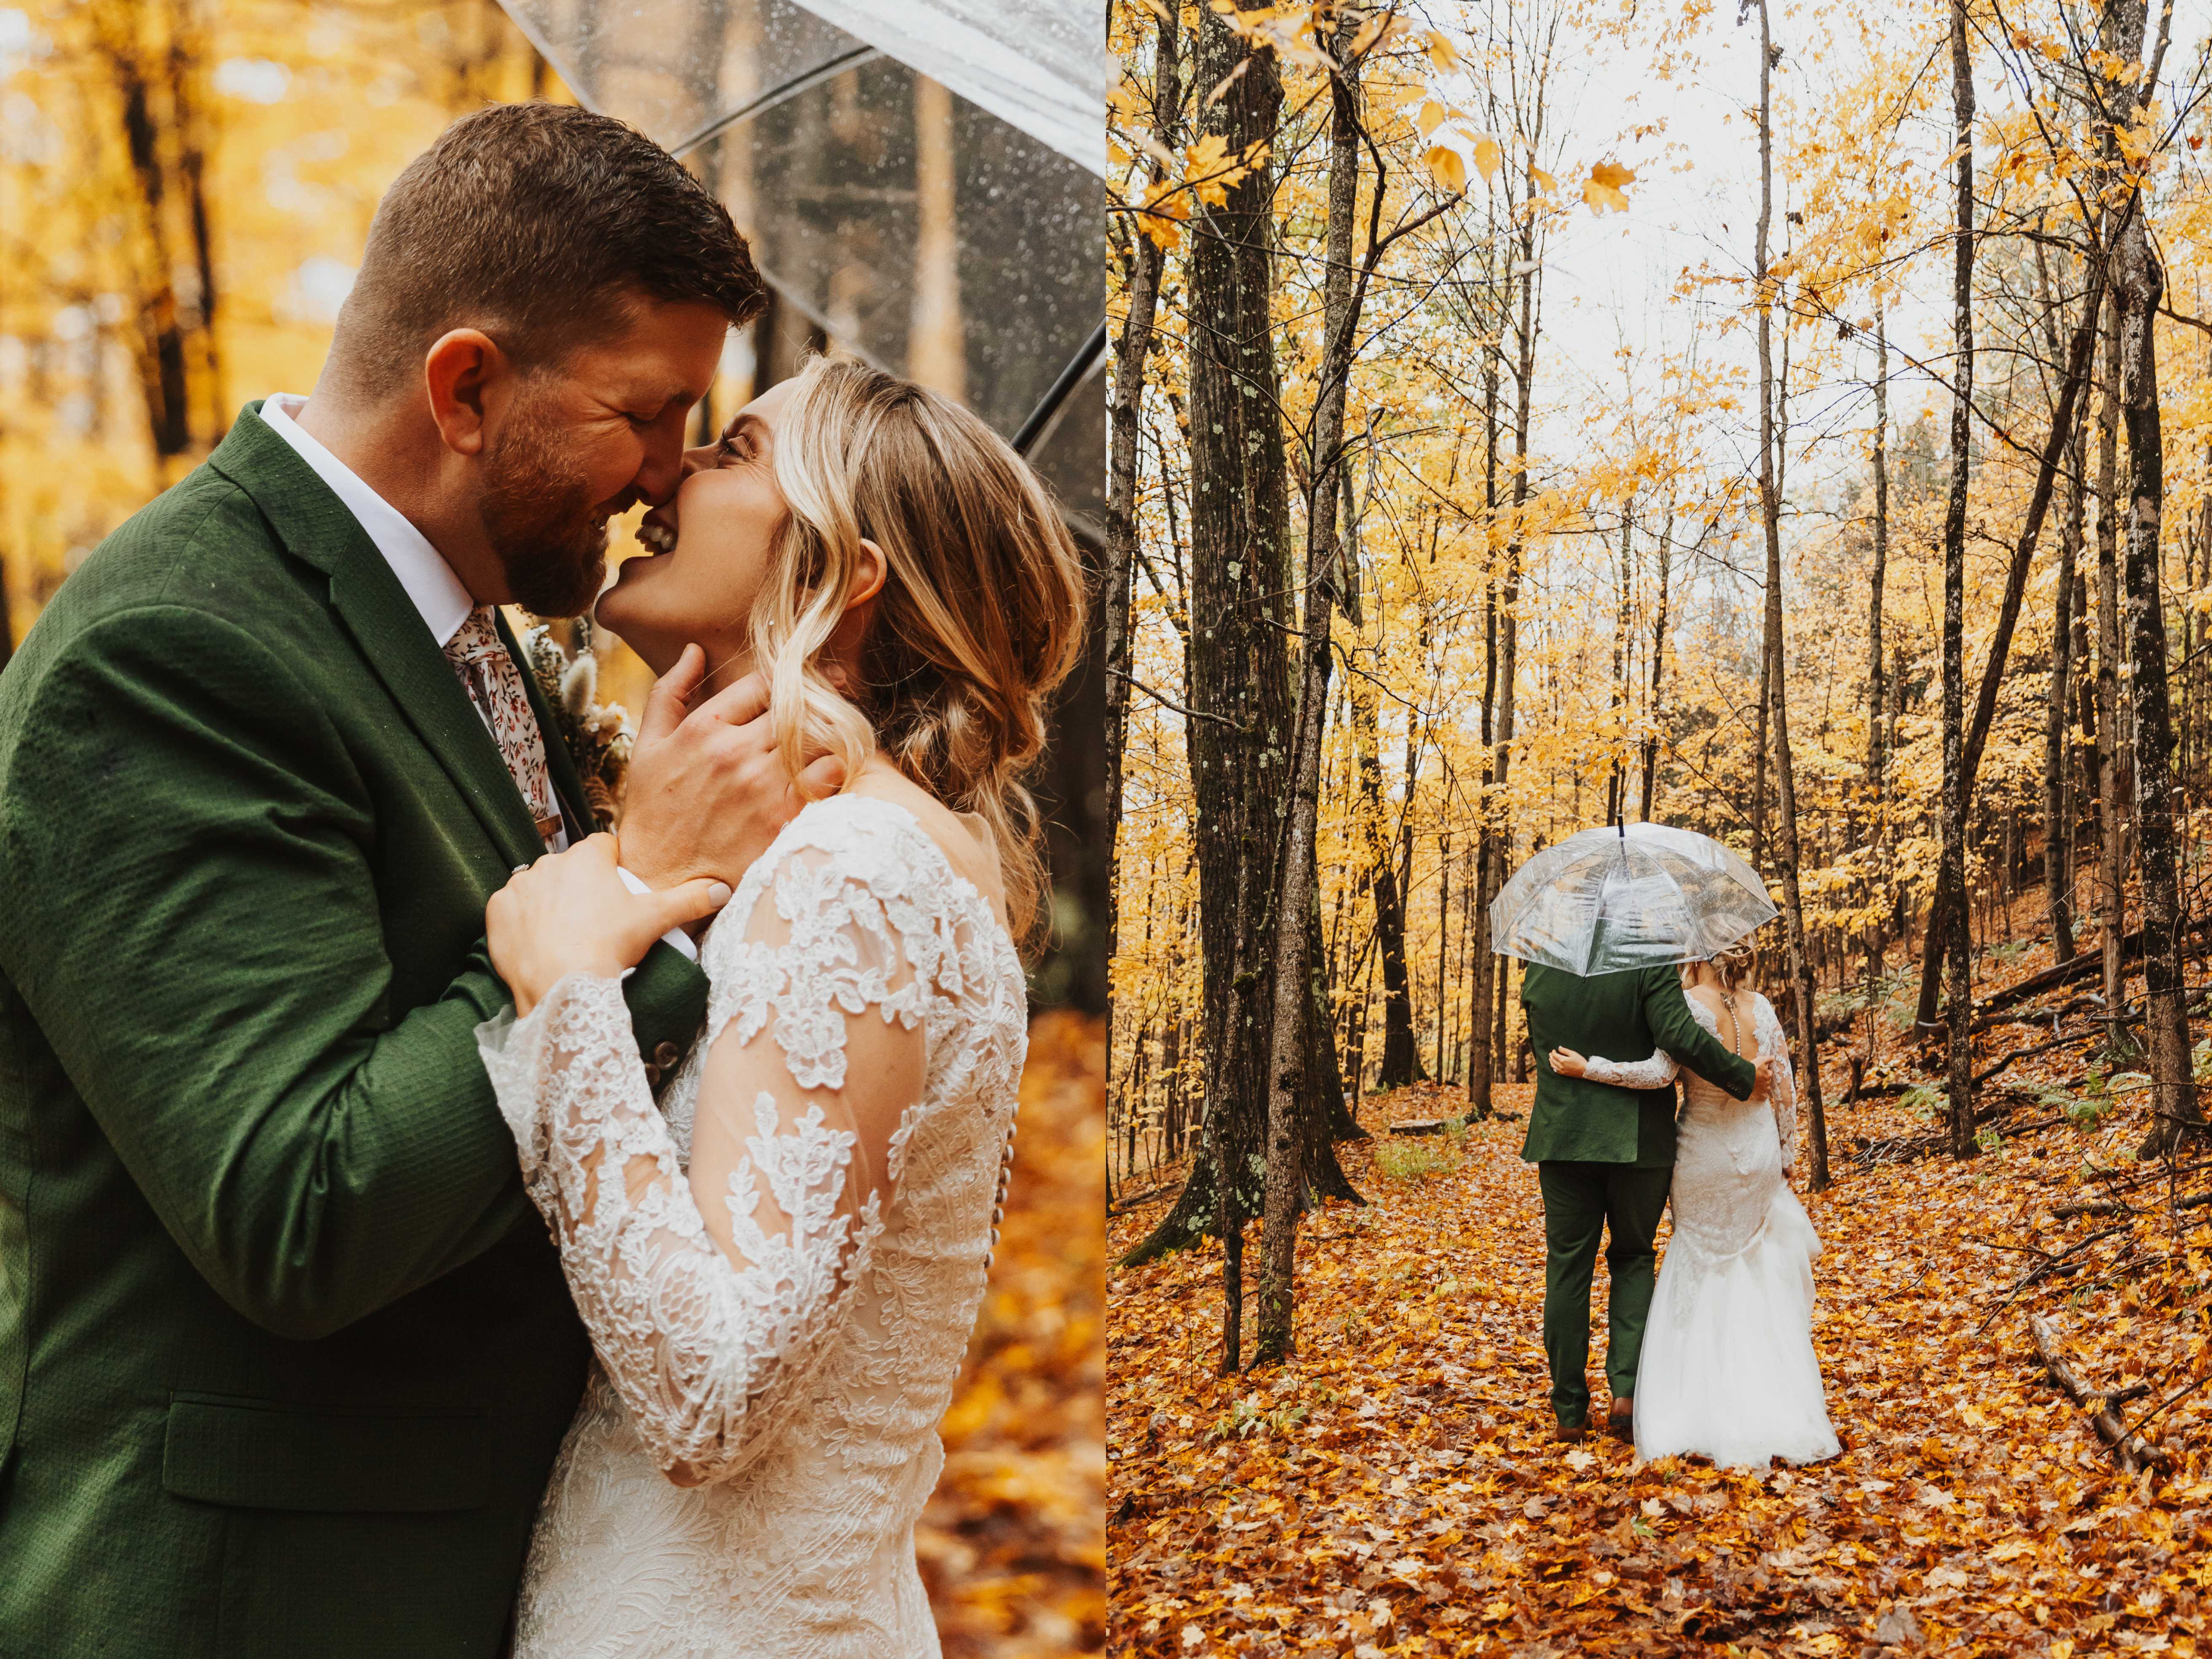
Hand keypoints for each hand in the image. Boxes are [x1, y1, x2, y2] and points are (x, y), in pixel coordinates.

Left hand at [488, 834, 732, 1015]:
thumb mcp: (656, 920)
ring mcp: (519, 886)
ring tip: (566, 934)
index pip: (604, 847)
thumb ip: (691, 900)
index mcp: (587, 857)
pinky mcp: (496, 911)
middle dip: (580, 887)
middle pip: (571, 868)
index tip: (618, 893)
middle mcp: (549, 862)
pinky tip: (538, 941)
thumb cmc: (609, 947)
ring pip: (540, 887)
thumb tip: (723, 890)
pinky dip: (522, 922)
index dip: (613, 867)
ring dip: (549, 903)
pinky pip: (511, 909)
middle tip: (595, 921)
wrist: (561, 986)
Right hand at [618, 647, 847, 890]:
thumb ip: (670, 692)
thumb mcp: (648, 746)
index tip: (806, 682)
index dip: (789, 679)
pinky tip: (829, 773)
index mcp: (704, 727)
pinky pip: (829, 775)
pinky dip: (836, 768)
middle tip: (836, 700)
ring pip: (819, 736)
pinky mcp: (783, 817)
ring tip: (835, 736)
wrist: (660, 879)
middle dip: (819, 700)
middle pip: (798, 705)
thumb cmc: (654, 812)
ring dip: (831, 733)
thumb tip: (696, 650)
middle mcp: (735, 751)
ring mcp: (761, 784)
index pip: (764, 682)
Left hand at [1549, 1047, 1588, 1077]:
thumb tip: (1559, 1048)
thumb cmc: (1580, 1061)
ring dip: (1551, 1061)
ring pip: (1553, 1066)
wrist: (1585, 1071)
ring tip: (1550, 1058)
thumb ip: (1565, 1050)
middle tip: (1550, 1053)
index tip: (1554, 1050)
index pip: (1554, 1055)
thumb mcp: (1573, 1053)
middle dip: (1551, 1056)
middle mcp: (1561, 1066)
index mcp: (1563, 1060)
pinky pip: (1556, 1070)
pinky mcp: (1564, 1074)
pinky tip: (1554, 1066)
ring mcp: (1562, 1071)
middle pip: (1553, 1060)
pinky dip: (1553, 1067)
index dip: (1553, 1052)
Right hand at [1751, 1055, 1774, 1100]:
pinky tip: (1758, 1093)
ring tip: (1756, 1086)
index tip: (1760, 1071)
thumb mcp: (1760, 1060)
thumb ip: (1768, 1059)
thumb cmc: (1751, 1068)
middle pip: (1767, 1081)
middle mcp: (1767, 1083)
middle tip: (1757, 1078)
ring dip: (1763, 1087)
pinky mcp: (1759, 1096)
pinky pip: (1763, 1097)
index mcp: (1768, 1074)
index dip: (1765, 1072)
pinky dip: (1762, 1096)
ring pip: (1766, 1089)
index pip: (1769, 1073)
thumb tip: (1773, 1058)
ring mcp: (1764, 1090)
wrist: (1742, 1078)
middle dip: (1764, 1080)